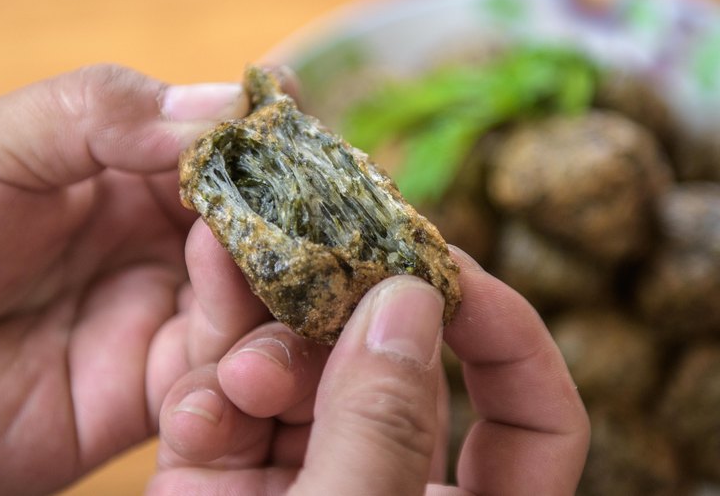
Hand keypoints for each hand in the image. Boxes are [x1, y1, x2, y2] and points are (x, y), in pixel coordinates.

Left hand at [0, 65, 255, 494]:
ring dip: (274, 286)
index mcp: (126, 175)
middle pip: (258, 225)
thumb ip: (103, 113)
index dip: (265, 132)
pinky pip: (227, 373)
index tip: (297, 117)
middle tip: (320, 208)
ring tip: (260, 267)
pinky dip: (245, 355)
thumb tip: (226, 103)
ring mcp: (163, 318)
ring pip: (258, 301)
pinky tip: (239, 338)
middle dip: (291, 215)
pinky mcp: (159, 393)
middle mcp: (159, 244)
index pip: (222, 146)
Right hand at [150, 245, 590, 494]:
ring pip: (303, 374)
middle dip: (353, 318)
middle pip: (396, 371)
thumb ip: (381, 435)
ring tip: (241, 364)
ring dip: (270, 348)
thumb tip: (410, 303)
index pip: (532, 420)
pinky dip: (212, 392)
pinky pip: (226, 409)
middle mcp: (385, 492)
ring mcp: (299, 483)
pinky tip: (203, 401)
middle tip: (318, 264)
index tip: (448, 272)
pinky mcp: (220, 486)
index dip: (507, 335)